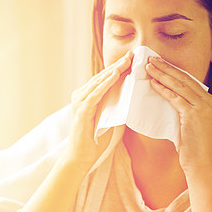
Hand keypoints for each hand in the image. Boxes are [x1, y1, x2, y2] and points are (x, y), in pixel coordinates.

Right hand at [64, 52, 132, 171]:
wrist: (82, 157)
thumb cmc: (95, 140)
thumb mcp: (108, 119)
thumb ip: (114, 107)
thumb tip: (130, 98)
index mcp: (86, 97)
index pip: (103, 79)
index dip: (117, 69)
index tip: (130, 60)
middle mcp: (80, 96)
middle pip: (101, 77)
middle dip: (117, 66)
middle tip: (131, 55)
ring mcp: (80, 103)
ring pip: (98, 82)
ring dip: (113, 71)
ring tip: (126, 62)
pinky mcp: (82, 111)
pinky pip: (95, 94)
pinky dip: (105, 84)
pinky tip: (115, 76)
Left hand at [145, 56, 211, 174]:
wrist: (200, 163)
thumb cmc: (192, 146)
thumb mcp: (190, 122)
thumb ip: (184, 108)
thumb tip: (166, 96)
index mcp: (209, 100)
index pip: (189, 80)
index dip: (173, 70)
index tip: (160, 62)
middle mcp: (209, 101)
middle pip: (184, 79)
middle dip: (166, 67)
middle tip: (151, 58)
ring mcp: (202, 107)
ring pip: (179, 85)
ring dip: (162, 74)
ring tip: (148, 67)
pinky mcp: (193, 114)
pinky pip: (175, 98)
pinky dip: (163, 90)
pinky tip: (153, 83)